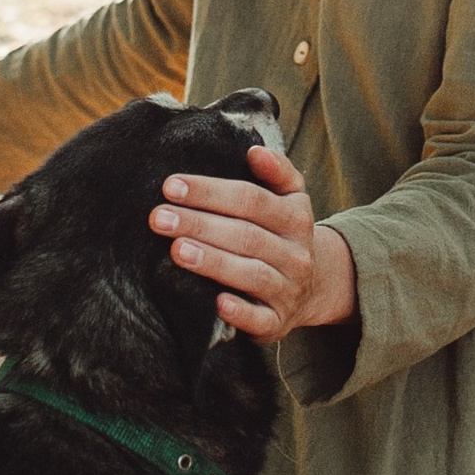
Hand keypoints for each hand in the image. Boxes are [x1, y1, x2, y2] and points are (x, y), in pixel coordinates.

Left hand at [153, 141, 355, 343]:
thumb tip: (255, 151)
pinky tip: (217, 303)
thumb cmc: (283, 233)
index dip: (211, 192)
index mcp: (296, 218)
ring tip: (177, 250)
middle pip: (246, 235)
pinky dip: (241, 313)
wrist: (315, 287)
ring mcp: (289, 290)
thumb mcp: (291, 198)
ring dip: (213, 262)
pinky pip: (261, 320)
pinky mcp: (278, 322)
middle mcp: (296, 254)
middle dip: (199, 224)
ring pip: (252, 274)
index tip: (171, 186)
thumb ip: (276, 172)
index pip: (252, 199)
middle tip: (159, 218)